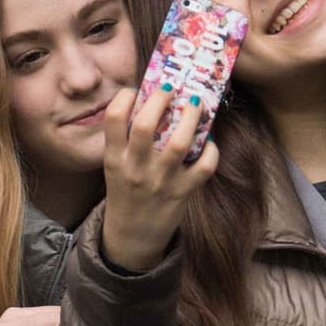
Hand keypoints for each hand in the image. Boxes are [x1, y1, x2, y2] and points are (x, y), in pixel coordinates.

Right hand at [100, 85, 218, 270]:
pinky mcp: (183, 192)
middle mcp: (136, 168)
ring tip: (195, 103)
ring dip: (190, 118)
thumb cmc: (126, 192)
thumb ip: (127, 140)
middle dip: (160, 99)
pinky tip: (208, 141)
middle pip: (145, 125)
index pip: (113, 119)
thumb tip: (152, 100)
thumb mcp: (117, 166)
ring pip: (179, 143)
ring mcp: (161, 181)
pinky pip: (204, 166)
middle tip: (171, 88)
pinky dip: (211, 150)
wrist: (132, 236)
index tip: (135, 90)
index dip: (124, 98)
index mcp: (115, 158)